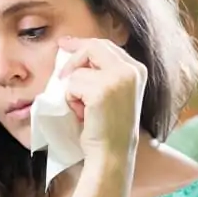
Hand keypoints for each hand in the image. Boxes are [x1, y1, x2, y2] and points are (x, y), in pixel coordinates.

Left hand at [57, 36, 146, 161]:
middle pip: (93, 48)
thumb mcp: (112, 93)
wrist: (112, 153)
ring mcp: (118, 79)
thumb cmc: (107, 127)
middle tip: (60, 75)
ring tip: (85, 109)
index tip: (65, 44)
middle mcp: (131, 70)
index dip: (82, 44)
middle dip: (72, 60)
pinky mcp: (102, 91)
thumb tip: (74, 53)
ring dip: (73, 91)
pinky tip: (83, 114)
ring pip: (79, 71)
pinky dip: (71, 100)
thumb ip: (102, 72)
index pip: (105, 45)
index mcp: (136, 69)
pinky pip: (72, 85)